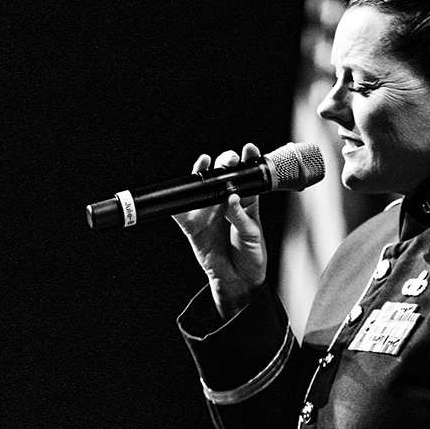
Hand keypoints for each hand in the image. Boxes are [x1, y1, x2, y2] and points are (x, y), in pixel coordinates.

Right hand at [173, 143, 266, 319]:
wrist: (238, 279)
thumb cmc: (251, 254)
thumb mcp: (252, 235)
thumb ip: (241, 216)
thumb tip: (231, 199)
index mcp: (246, 201)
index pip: (247, 176)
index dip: (248, 160)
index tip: (249, 149)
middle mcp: (226, 201)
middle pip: (224, 175)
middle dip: (226, 162)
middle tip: (230, 160)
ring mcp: (208, 211)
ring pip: (202, 186)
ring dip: (203, 173)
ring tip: (206, 164)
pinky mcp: (193, 225)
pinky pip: (181, 212)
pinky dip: (177, 203)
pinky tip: (180, 192)